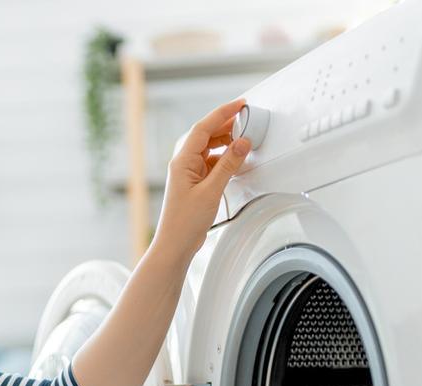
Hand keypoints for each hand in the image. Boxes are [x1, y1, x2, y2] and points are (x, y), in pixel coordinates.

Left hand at [153, 97, 251, 260]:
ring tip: (243, 139)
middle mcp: (183, 164)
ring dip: (226, 142)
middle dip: (226, 125)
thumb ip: (228, 165)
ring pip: (209, 149)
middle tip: (246, 119)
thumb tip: (242, 143)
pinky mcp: (195, 183)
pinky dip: (224, 158)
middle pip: (206, 135)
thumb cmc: (185, 221)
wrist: (176, 243)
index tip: (239, 105)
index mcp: (182, 161)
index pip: (203, 128)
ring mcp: (189, 173)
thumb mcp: (211, 190)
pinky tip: (235, 160)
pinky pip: (211, 163)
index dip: (222, 113)